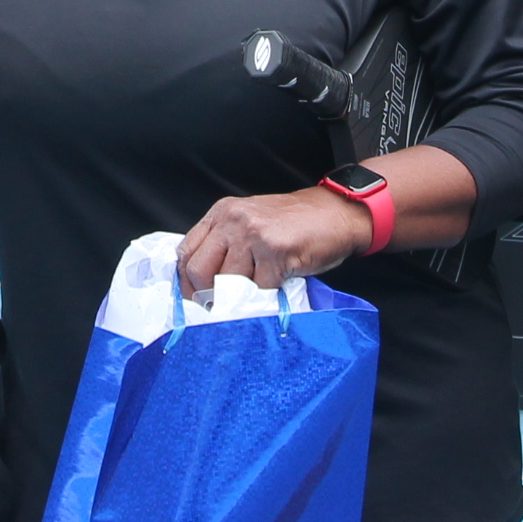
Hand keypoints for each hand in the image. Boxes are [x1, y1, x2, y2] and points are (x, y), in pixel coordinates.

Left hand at [176, 187, 372, 295]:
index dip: (185, 283)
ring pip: (228, 283)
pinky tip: (278, 286)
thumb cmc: (294, 223)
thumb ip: (226, 244)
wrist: (336, 212)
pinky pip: (260, 288)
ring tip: (257, 293)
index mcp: (222, 213)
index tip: (194, 302)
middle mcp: (233, 221)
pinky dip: (267, 296)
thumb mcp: (250, 222)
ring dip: (242, 297)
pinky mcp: (275, 251)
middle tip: (221, 308)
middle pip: (198, 270)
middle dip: (207, 296)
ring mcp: (253, 235)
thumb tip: (201, 285)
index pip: (186, 252)